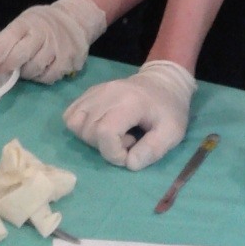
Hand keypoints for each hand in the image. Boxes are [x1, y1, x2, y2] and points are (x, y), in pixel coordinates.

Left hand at [0, 0, 106, 83]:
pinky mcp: (68, 61)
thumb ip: (7, 37)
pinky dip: (40, 77)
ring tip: (24, 66)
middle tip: (1, 70)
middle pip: (20, 55)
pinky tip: (39, 70)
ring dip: (25, 72)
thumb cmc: (42, 22)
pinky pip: (48, 77)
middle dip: (7, 66)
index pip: (9, 37)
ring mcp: (57, 48)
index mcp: (28, 22)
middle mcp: (43, 34)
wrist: (75, 18)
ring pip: (34, 69)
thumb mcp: (24, 21)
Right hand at [62, 60, 195, 169]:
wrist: (163, 81)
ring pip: (74, 122)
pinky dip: (80, 126)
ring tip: (113, 134)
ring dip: (90, 137)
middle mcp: (107, 94)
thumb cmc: (169, 108)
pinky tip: (101, 127)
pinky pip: (71, 113)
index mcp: (129, 102)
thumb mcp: (172, 132)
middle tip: (127, 141)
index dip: (113, 153)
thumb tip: (130, 164)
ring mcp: (96, 91)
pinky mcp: (90, 92)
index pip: (104, 132)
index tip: (130, 153)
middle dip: (105, 147)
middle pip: (87, 130)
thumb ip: (153, 149)